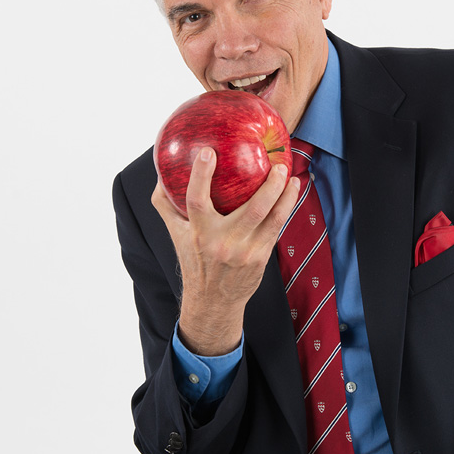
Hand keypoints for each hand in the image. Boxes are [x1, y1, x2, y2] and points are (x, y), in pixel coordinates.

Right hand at [152, 147, 300, 355]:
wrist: (213, 301)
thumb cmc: (195, 261)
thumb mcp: (175, 234)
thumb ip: (166, 205)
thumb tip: (161, 175)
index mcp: (198, 233)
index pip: (196, 200)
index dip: (201, 175)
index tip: (208, 152)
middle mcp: (223, 242)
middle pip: (252, 209)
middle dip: (269, 186)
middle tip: (277, 165)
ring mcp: (245, 251)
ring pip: (272, 218)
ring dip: (286, 196)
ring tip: (291, 177)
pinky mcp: (261, 256)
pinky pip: (277, 227)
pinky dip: (287, 208)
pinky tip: (291, 192)